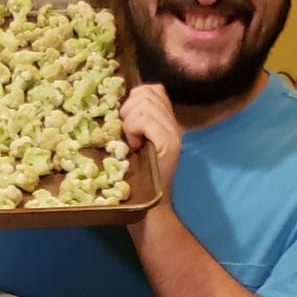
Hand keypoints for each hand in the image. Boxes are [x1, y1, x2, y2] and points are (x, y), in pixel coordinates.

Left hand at [120, 84, 181, 203]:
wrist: (152, 207)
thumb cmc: (140, 179)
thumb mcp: (136, 144)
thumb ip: (136, 123)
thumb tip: (123, 105)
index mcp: (167, 121)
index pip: (153, 89)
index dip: (134, 98)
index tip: (128, 121)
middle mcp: (173, 123)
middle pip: (146, 93)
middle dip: (128, 109)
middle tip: (127, 134)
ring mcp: (173, 132)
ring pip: (144, 104)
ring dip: (129, 121)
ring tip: (131, 141)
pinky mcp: (169, 143)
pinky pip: (145, 120)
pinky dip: (133, 129)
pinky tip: (135, 146)